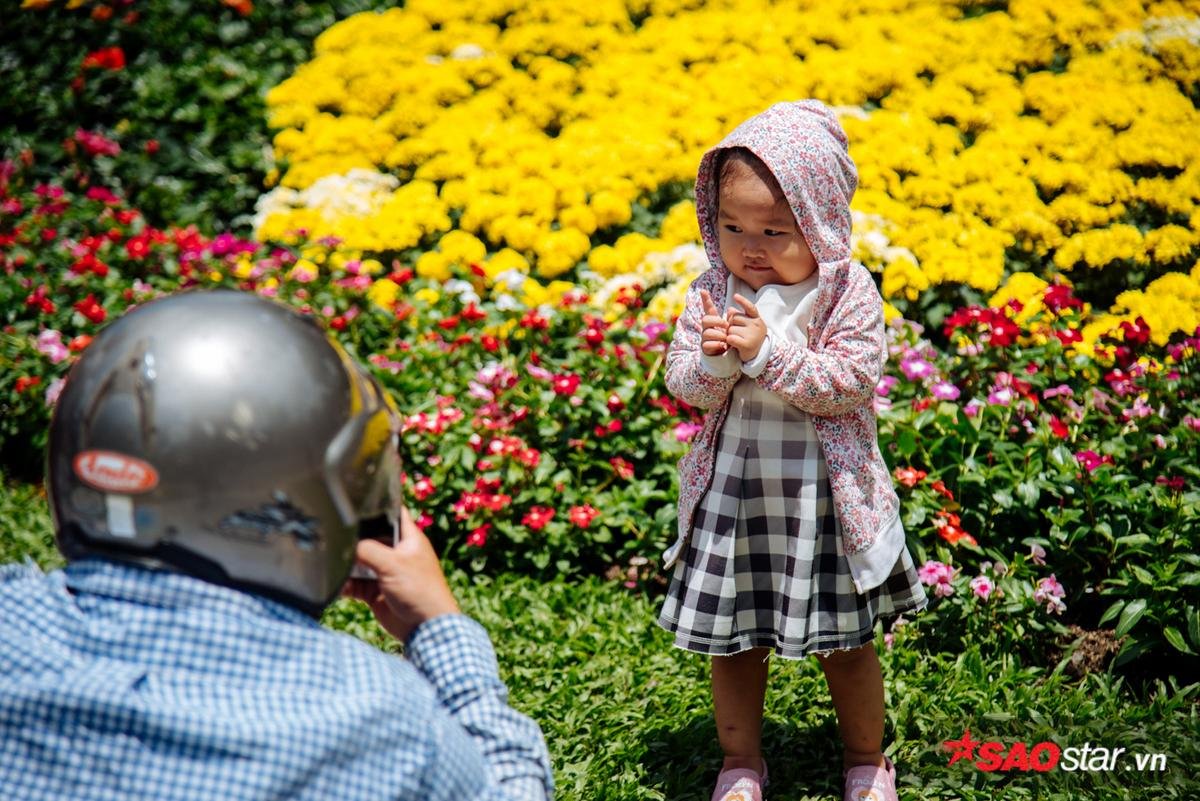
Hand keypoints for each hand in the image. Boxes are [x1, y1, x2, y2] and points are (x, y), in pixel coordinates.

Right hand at [342, 507, 460, 641]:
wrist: (425, 628)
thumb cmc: (418, 589)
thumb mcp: (392, 563)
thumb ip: (367, 549)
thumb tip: (344, 544)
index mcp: (408, 538)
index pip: (392, 512)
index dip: (377, 504)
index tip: (354, 497)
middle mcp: (396, 552)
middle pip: (369, 537)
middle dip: (352, 538)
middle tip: (330, 533)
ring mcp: (385, 572)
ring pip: (359, 561)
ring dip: (345, 563)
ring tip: (328, 562)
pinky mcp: (376, 591)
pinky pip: (355, 583)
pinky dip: (345, 584)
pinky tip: (334, 585)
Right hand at [699, 289, 729, 355]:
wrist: (727, 355)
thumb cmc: (729, 340)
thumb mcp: (731, 329)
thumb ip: (731, 320)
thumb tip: (730, 309)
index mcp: (714, 321)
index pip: (708, 309)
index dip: (706, 300)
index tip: (703, 290)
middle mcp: (707, 328)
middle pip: (705, 319)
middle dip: (716, 321)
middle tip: (726, 326)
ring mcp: (705, 338)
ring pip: (707, 332)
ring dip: (719, 335)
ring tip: (727, 339)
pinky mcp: (705, 347)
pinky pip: (707, 344)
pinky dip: (717, 345)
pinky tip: (723, 346)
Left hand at [726, 294, 767, 361]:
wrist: (758, 355)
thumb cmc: (750, 337)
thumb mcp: (747, 325)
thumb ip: (739, 316)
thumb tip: (730, 309)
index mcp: (756, 318)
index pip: (750, 307)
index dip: (742, 301)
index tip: (735, 296)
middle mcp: (756, 325)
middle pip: (734, 318)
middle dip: (731, 324)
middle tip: (738, 333)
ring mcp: (753, 334)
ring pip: (730, 328)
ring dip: (730, 334)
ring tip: (738, 339)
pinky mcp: (747, 344)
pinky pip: (730, 338)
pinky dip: (729, 341)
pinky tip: (734, 344)